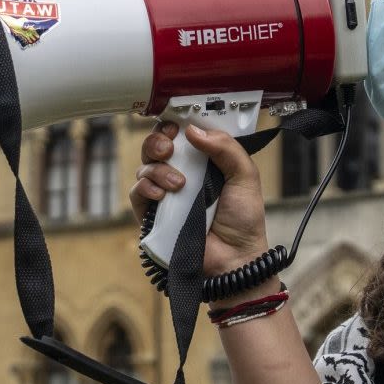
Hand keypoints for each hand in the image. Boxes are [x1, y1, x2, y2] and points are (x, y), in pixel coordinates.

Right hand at [132, 121, 274, 289]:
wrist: (234, 258)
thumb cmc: (243, 221)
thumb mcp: (245, 176)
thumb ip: (225, 148)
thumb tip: (194, 130)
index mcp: (204, 163)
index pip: (182, 136)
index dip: (175, 127)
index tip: (178, 126)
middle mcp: (182, 175)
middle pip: (157, 146)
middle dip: (158, 141)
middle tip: (169, 148)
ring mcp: (165, 195)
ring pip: (146, 166)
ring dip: (159, 169)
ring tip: (179, 184)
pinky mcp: (153, 214)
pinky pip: (137, 192)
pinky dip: (146, 187)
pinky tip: (163, 194)